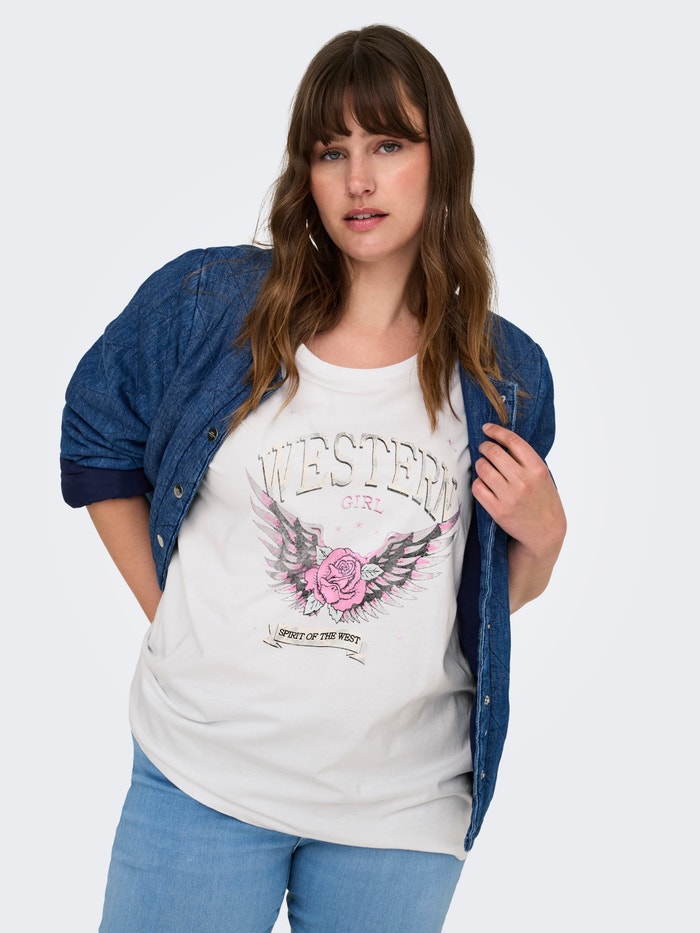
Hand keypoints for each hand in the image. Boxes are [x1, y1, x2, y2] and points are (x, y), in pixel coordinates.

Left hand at [472, 422, 565, 609]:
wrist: (545, 533)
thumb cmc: (543, 500)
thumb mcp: (542, 477)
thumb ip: (526, 459)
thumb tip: (500, 440)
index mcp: (537, 469)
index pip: (513, 441)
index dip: (496, 431)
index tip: (487, 428)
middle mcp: (523, 481)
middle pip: (494, 452)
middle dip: (485, 447)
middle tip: (484, 447)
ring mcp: (509, 496)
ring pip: (483, 468)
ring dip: (480, 463)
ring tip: (484, 466)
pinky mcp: (497, 510)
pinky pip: (478, 487)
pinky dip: (478, 482)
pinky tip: (484, 483)